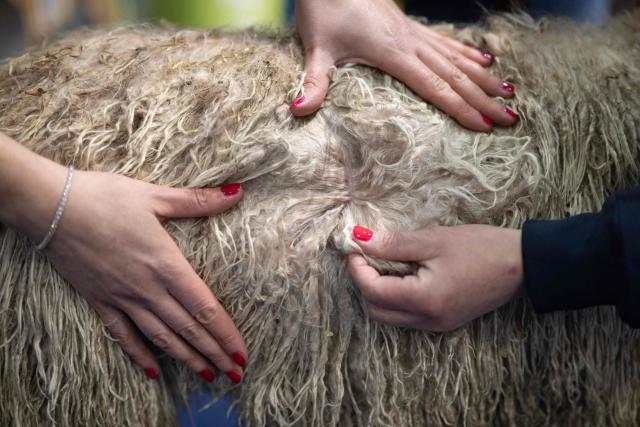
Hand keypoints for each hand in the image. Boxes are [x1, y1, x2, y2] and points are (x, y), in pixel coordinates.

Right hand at [36, 166, 246, 381]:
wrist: (50, 206)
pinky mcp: (99, 300)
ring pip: (160, 337)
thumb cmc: (105, 197)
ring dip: (186, 358)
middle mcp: (147, 288)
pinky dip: (139, 354)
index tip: (241, 354)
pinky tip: (153, 370)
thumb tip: (236, 193)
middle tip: (234, 375)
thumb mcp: (155, 196)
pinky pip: (122, 335)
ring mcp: (122, 297)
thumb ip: (197, 200)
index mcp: (166, 264)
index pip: (204, 307)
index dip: (225, 333)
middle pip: (187, 329)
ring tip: (206, 375)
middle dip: (214, 354)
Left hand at [292, 0, 517, 130]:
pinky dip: (467, 54)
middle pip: (454, 75)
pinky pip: (446, 43)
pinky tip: (484, 61)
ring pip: (456, 58)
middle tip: (511, 119)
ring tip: (509, 94)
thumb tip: (299, 111)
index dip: (459, 108)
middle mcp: (410, 42)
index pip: (433, 86)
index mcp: (392, 52)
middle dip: (483, 99)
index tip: (484, 126)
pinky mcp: (410, 26)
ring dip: (483, 78)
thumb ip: (313, 81)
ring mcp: (413, 32)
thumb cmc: (323, 9)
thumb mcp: (315, 47)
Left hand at [348, 225, 522, 330]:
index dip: (357, 268)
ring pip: (389, 317)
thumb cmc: (481, 248)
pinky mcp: (444, 322)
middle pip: (376, 310)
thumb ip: (393, 244)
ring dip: (378, 292)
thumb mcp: (434, 240)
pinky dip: (395, 298)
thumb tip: (360, 240)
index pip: (373, 290)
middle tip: (365, 255)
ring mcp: (436, 325)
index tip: (353, 245)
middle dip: (363, 282)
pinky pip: (407, 316)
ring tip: (382, 262)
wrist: (523, 265)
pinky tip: (402, 274)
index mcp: (424, 300)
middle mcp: (427, 320)